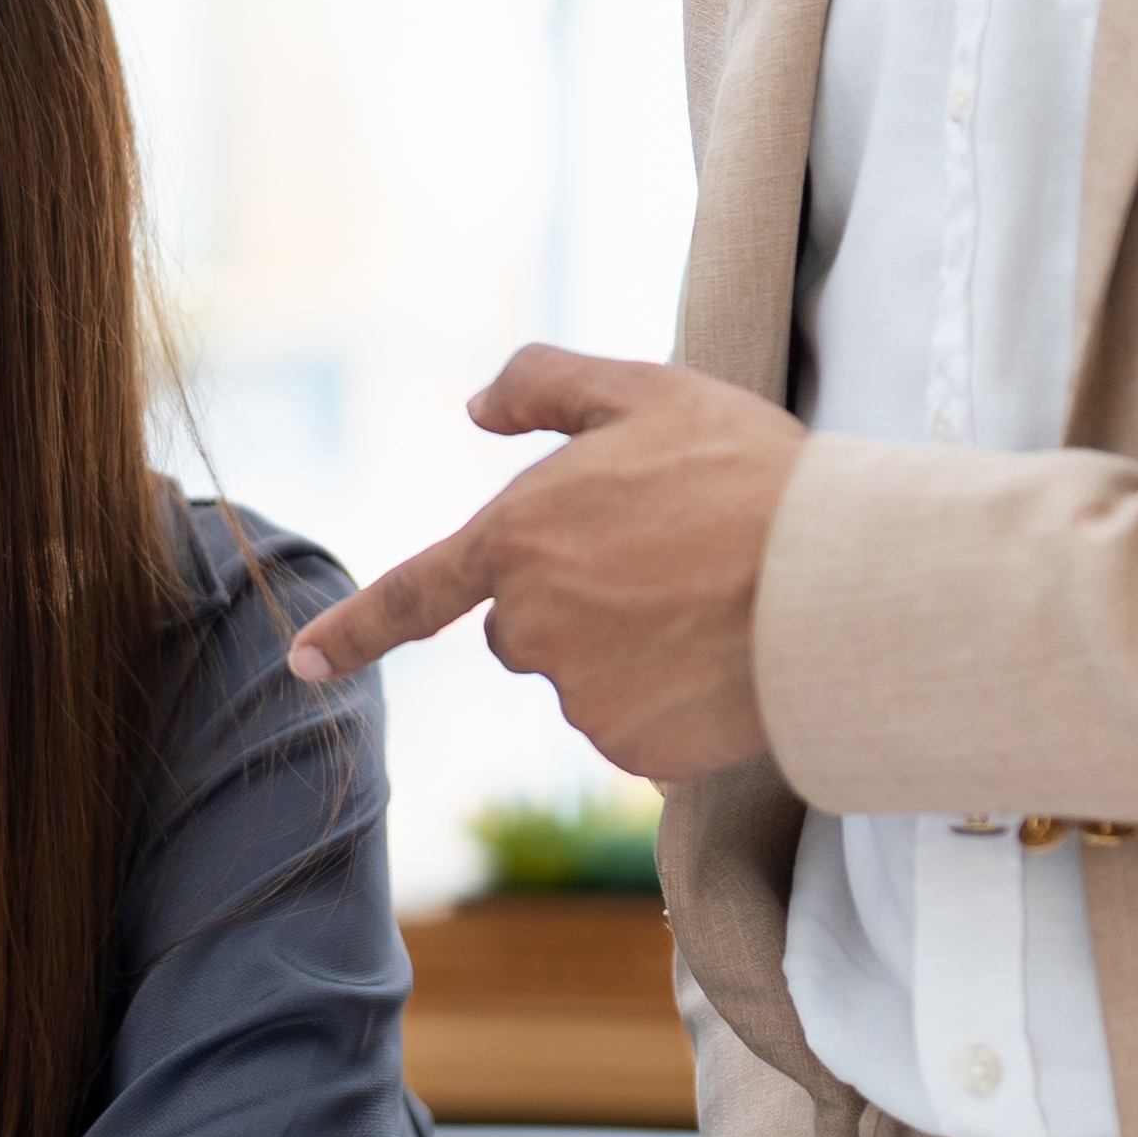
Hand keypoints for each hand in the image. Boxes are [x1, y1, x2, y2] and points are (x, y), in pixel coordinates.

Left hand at [282, 345, 799, 778]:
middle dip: (573, 604)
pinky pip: (634, 728)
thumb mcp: (648, 392)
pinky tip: (721, 660)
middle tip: (666, 563)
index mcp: (517, 540)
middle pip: (523, 629)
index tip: (302, 666)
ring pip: (584, 678)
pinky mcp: (633, 751)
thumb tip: (477, 404)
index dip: (352, 633)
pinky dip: (667, 703)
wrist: (835, 583)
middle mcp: (531, 629)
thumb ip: (547, 385)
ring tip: (709, 605)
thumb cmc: (746, 476)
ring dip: (626, 652)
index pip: (412, 597)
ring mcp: (580, 698)